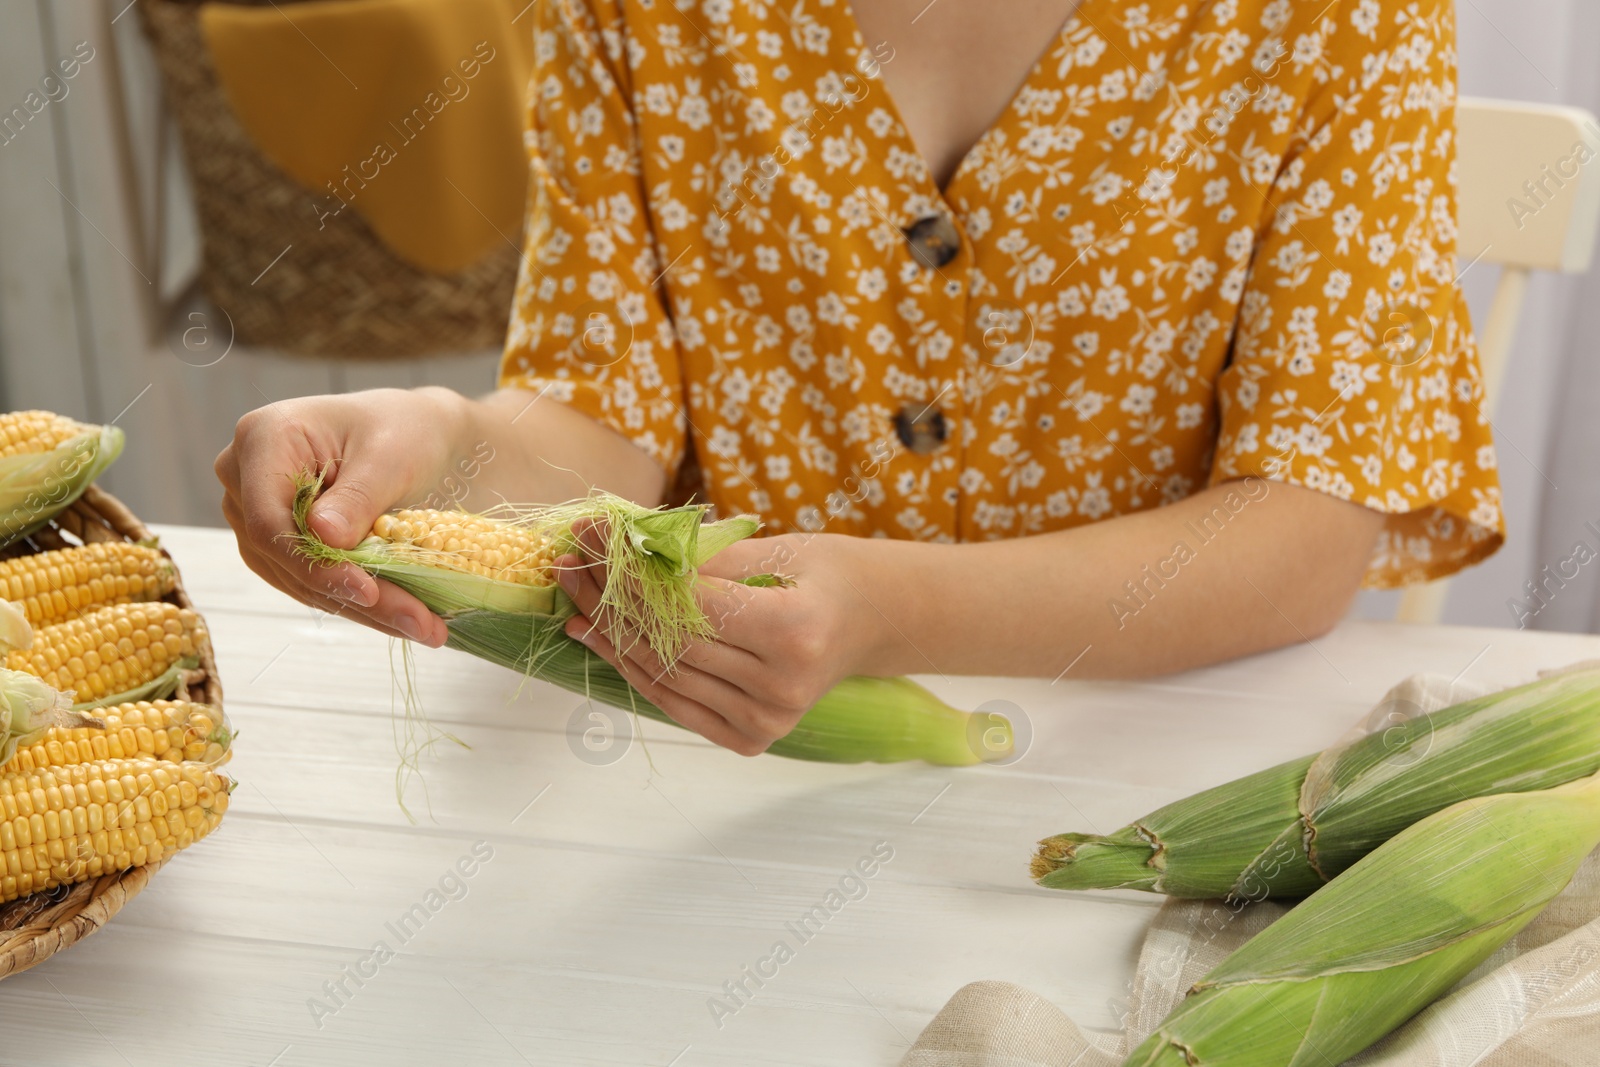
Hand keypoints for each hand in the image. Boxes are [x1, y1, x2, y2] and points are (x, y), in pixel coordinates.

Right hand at [215, 387, 465, 646]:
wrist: (416, 435)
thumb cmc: (403, 430)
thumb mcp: (390, 457)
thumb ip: (356, 497)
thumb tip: (323, 538)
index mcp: (263, 439)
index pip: (268, 517)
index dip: (313, 562)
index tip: (366, 590)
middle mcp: (245, 479)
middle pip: (285, 555)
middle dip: (353, 595)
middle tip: (420, 623)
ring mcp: (257, 515)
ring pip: (299, 579)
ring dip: (364, 611)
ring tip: (426, 627)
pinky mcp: (279, 546)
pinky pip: (312, 583)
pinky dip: (359, 604)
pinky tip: (406, 618)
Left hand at [556, 526, 883, 755]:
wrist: (871, 624)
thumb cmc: (826, 575)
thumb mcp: (775, 549)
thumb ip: (703, 558)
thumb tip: (623, 548)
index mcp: (795, 633)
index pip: (690, 604)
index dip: (632, 570)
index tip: (592, 535)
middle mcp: (781, 687)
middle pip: (670, 642)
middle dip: (610, 597)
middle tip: (571, 560)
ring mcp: (766, 721)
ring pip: (663, 675)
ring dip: (608, 633)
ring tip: (573, 593)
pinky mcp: (750, 739)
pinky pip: (673, 701)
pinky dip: (632, 667)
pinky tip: (595, 634)